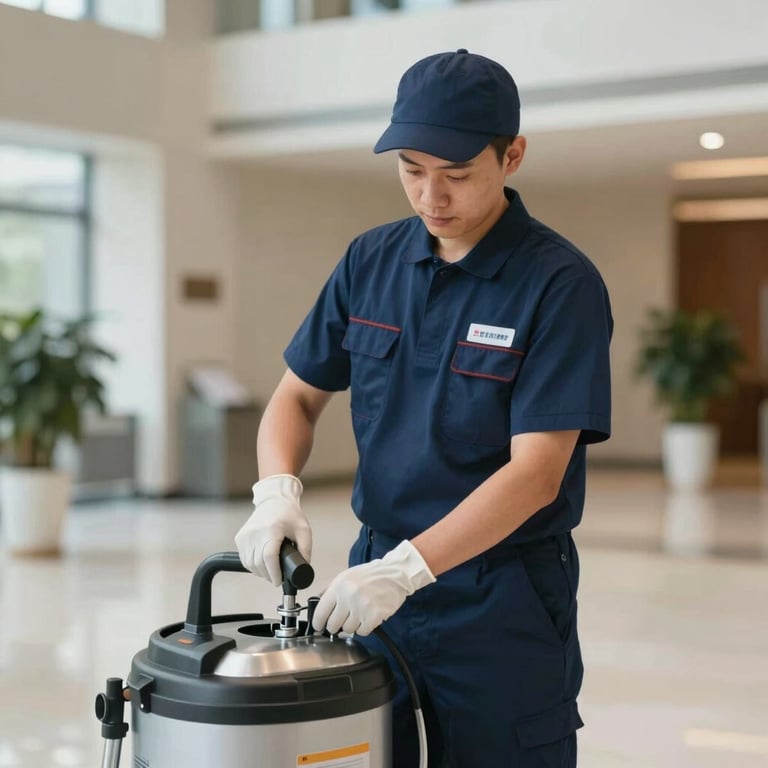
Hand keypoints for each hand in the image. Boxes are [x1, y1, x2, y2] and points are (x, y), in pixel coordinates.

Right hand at [235, 474, 310, 585]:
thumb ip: (305, 550)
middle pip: (259, 563)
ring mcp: (245, 535)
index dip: (274, 573)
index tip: (279, 581)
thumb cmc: (290, 515)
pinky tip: (262, 564)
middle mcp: (255, 532)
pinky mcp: (240, 538)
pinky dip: (253, 565)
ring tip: (271, 571)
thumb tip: (303, 570)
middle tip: (278, 577)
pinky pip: (245, 559)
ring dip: (260, 572)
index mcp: (272, 529)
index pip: (269, 557)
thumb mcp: (304, 530)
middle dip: (269, 575)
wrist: (274, 500)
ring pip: (250, 564)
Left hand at [312, 540, 435, 636]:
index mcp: (339, 585)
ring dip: (352, 625)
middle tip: (342, 621)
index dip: (318, 623)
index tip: (319, 627)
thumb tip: (318, 607)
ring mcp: (362, 607)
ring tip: (360, 614)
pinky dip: (364, 628)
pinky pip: (362, 632)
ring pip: (348, 630)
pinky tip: (368, 617)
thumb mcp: (347, 577)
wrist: (395, 574)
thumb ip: (332, 591)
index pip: (321, 612)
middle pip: (333, 625)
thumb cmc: (371, 576)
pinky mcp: (374, 616)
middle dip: (336, 626)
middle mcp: (349, 596)